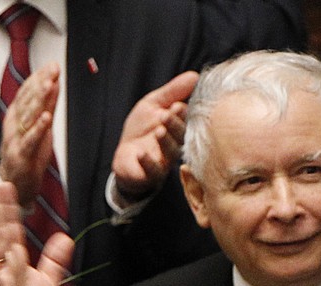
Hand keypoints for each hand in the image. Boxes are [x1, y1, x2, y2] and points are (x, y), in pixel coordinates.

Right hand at [0, 62, 59, 207]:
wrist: (15, 183)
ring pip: (27, 116)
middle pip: (27, 100)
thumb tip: (54, 82)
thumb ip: (46, 106)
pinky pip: (29, 140)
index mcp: (16, 115)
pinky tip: (46, 118)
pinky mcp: (21, 155)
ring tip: (49, 86)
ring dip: (39, 100)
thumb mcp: (40, 126)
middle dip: (40, 83)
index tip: (52, 65)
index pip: (27, 91)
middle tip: (52, 70)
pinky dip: (38, 128)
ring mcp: (15, 139)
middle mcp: (13, 124)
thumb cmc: (27, 154)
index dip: (39, 77)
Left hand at [112, 71, 198, 200]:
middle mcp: (175, 145)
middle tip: (168, 114)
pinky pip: (153, 171)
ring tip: (159, 130)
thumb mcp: (154, 104)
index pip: (188, 121)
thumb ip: (172, 91)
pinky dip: (148, 163)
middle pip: (181, 137)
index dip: (184, 115)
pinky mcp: (150, 174)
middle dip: (176, 125)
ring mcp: (164, 161)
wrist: (125, 156)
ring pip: (170, 153)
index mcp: (179, 128)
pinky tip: (141, 154)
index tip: (179, 106)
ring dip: (166, 142)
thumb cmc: (142, 129)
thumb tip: (195, 76)